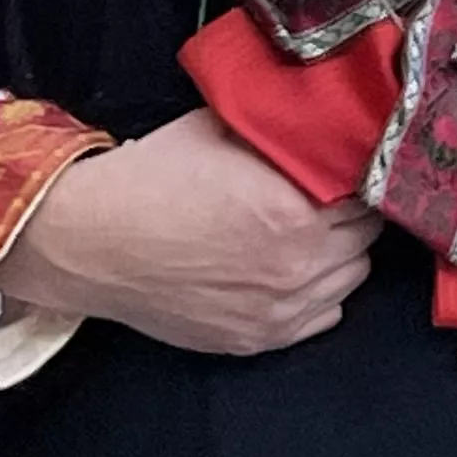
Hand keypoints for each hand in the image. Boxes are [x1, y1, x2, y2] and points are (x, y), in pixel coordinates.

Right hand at [0, 111, 379, 356]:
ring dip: (341, 254)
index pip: (368, 191)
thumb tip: (321, 117)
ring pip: (351, 278)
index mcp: (295, 209)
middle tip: (329, 197)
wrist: (88, 241)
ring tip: (310, 233)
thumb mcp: (222, 129)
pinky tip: (292, 271)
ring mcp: (279, 308)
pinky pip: (322, 317)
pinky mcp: (256, 338)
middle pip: (366, 237)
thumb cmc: (150, 178)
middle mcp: (297, 264)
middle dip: (353, 213)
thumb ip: (281, 129)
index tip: (348, 166)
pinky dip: (317, 293)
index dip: (359, 174)